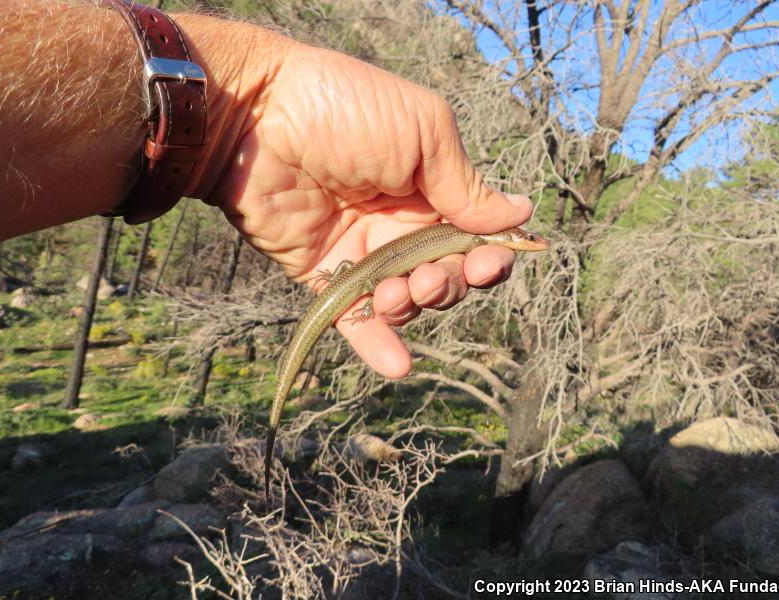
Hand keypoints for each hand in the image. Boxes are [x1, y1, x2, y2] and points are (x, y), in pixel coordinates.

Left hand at [184, 22, 533, 378]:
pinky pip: (356, 319)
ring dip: (414, 307)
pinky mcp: (325, 274)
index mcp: (432, 188)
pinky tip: (398, 365)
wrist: (257, 118)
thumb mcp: (424, 132)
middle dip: (450, 285)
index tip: (490, 262)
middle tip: (429, 277)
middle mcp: (402, 225)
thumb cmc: (347, 111)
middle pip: (447, 276)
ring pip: (408, 302)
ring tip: (396, 293)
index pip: (476, 237)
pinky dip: (379, 344)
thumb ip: (466, 184)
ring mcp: (364, 253)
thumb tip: (521, 214)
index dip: (490, 257)